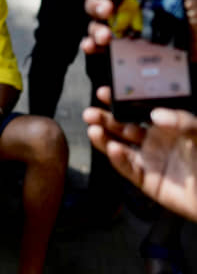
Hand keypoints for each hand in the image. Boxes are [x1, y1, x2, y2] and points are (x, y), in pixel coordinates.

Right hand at [82, 0, 196, 55]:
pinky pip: (101, 46)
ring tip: (105, 36)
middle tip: (107, 10)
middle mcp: (126, 5)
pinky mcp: (123, 48)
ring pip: (96, 24)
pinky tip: (93, 46)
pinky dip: (92, 46)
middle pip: (97, 0)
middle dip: (96, 4)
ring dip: (95, 28)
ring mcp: (123, 27)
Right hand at [83, 86, 196, 221]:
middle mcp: (154, 142)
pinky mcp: (147, 180)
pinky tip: (113, 150)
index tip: (104, 93)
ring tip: (94, 130)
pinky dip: (118, 159)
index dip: (119, 102)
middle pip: (122, 128)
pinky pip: (128, 169)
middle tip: (90, 113)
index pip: (137, 110)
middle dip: (105, 120)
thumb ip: (183, 121)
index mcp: (166, 126)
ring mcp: (149, 160)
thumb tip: (156, 115)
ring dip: (105, 138)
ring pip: (120, 147)